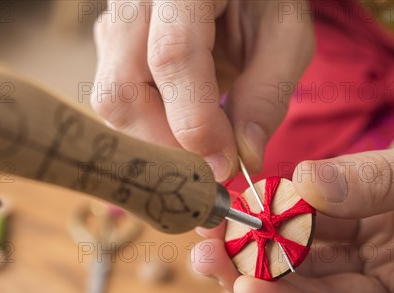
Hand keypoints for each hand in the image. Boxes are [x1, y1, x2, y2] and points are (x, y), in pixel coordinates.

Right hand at [92, 0, 313, 179]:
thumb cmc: (260, 1)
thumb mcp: (284, 36)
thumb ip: (267, 93)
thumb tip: (245, 158)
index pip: (172, 55)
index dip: (195, 121)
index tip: (225, 166)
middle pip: (124, 90)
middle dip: (166, 146)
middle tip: (210, 174)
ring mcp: (114, 25)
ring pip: (112, 105)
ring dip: (157, 144)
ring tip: (201, 156)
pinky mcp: (110, 51)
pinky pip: (117, 107)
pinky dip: (150, 134)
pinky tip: (182, 139)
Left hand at [192, 92, 393, 292]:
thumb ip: (384, 180)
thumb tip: (306, 184)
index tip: (250, 289)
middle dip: (263, 279)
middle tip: (211, 256)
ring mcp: (382, 255)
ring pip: (311, 262)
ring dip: (262, 248)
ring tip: (217, 231)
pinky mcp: (366, 224)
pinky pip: (316, 226)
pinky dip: (284, 216)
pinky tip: (252, 203)